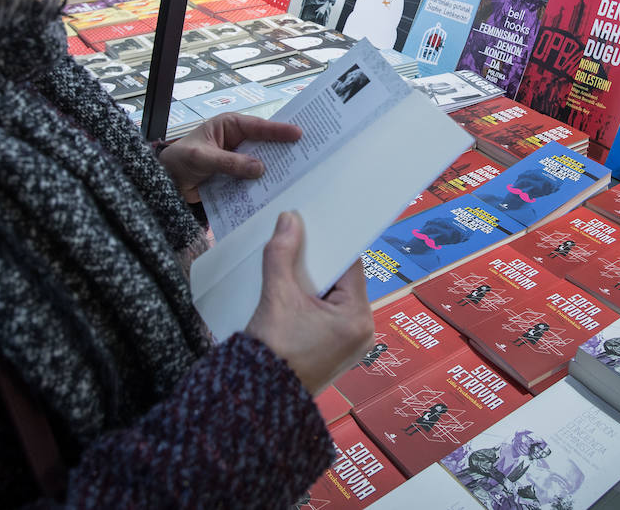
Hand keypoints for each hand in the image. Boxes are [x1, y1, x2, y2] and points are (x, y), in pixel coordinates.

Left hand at [159, 113, 300, 202]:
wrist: (165, 183)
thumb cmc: (179, 160)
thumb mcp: (203, 158)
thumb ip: (230, 163)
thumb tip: (259, 169)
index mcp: (229, 126)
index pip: (258, 126)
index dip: (279, 130)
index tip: (298, 133)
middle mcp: (237, 140)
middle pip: (265, 144)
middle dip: (282, 150)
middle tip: (306, 154)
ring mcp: (238, 159)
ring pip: (261, 163)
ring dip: (274, 169)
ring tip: (296, 175)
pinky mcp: (236, 176)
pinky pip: (253, 179)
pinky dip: (262, 185)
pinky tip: (276, 191)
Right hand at [245, 211, 373, 394]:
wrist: (256, 399)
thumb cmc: (273, 351)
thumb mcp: (277, 296)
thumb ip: (282, 254)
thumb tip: (290, 220)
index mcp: (358, 318)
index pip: (350, 266)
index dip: (331, 244)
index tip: (316, 226)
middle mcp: (362, 332)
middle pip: (342, 281)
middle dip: (319, 263)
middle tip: (300, 239)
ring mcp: (350, 344)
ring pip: (333, 297)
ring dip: (313, 282)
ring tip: (293, 262)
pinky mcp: (335, 351)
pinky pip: (327, 315)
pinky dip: (311, 301)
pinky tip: (292, 289)